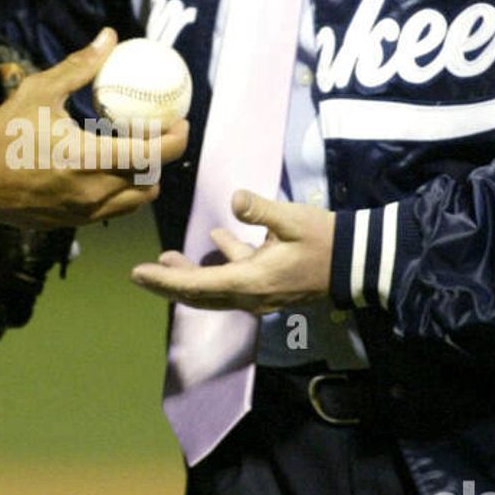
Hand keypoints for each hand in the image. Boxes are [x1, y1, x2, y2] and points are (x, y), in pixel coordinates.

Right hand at [0, 28, 189, 229]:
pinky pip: (115, 210)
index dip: (177, 139)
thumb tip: (108, 37)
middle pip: (153, 179)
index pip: (153, 155)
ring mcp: (85, 212)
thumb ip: (78, 67)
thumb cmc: (4, 135)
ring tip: (138, 153)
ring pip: (137, 200)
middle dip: (164, 157)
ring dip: (146, 178)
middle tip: (162, 134)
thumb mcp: (39, 92)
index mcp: (88, 158)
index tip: (181, 121)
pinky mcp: (75, 223)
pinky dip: (124, 191)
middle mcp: (93, 191)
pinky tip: (112, 170)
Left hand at [131, 190, 334, 309]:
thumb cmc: (325, 240)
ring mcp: (260, 293)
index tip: (138, 274)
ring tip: (167, 258)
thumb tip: (235, 199)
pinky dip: (220, 264)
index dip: (165, 280)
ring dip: (190, 276)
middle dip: (168, 285)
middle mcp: (250, 295)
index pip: (197, 285)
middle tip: (140, 275)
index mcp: (251, 281)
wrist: (355, 262)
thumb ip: (261, 210)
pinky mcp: (269, 285)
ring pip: (214, 289)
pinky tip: (216, 240)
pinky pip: (235, 279)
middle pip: (198, 295)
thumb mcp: (293, 220)